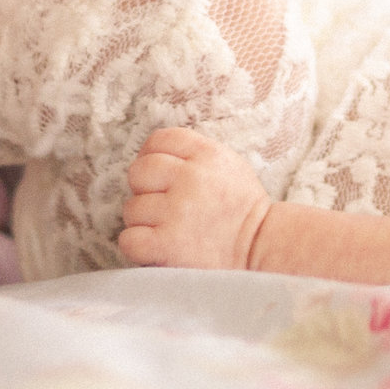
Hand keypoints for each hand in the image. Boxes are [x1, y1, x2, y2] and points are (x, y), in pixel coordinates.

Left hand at [117, 128, 271, 269]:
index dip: (150, 156)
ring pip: (132, 208)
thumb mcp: (229, 165)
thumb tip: (153, 155)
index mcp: (207, 154)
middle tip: (161, 204)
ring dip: (143, 221)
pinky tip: (155, 246)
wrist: (261, 248)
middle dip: (144, 189)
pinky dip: (137, 245)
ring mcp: (177, 212)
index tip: (158, 175)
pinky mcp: (167, 244)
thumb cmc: (242, 209)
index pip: (159, 140)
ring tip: (166, 229)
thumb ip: (194, 155)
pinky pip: (129, 238)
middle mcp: (190, 178)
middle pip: (139, 171)